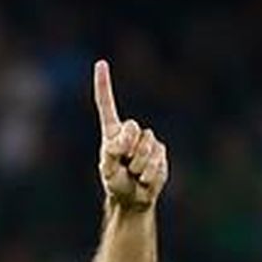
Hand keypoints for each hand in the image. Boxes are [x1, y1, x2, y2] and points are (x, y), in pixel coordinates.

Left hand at [93, 60, 168, 210]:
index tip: (101, 63)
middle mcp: (130, 133)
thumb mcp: (107, 171)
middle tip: (125, 165)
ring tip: (135, 174)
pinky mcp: (161, 152)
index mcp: (112, 132)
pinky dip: (149, 173)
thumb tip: (120, 140)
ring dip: (139, 165)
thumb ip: (110, 154)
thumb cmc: (116, 183)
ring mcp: (147, 141)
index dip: (104, 84)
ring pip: (146, 145)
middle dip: (128, 148)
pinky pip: (157, 159)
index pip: (106, 105)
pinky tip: (145, 179)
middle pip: (132, 128)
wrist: (134, 198)